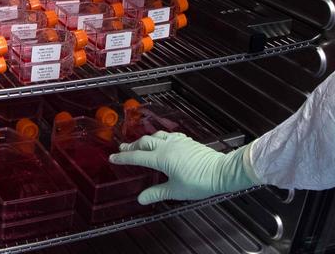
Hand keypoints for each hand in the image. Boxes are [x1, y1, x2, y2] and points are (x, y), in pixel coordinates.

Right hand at [108, 131, 258, 204]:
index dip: (124, 158)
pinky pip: (169, 135)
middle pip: (144, 142)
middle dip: (132, 146)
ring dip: (145, 139)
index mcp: (161, 158)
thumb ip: (157, 193)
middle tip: (123, 148)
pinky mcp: (187, 141)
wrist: (221, 172)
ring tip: (140, 143)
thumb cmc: (200, 182)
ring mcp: (178, 142)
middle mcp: (167, 146)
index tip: (113, 157)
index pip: (137, 157)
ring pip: (156, 136)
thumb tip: (141, 199)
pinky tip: (163, 140)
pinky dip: (161, 137)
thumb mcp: (176, 191)